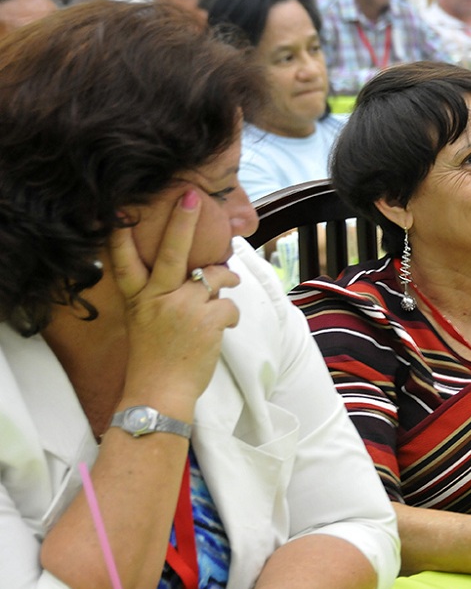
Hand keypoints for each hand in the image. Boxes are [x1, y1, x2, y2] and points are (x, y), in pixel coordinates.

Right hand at [109, 189, 239, 405]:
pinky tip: (222, 328)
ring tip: (226, 287)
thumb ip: (159, 294)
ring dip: (227, 282)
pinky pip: (231, 305)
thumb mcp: (144, 319)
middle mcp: (157, 297)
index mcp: (138, 296)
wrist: (160, 392)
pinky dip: (231, 316)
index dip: (121, 232)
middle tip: (193, 196)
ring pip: (216, 277)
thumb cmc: (155, 356)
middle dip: (183, 221)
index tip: (119, 207)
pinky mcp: (208, 321)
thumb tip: (196, 270)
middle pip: (172, 251)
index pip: (124, 259)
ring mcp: (183, 307)